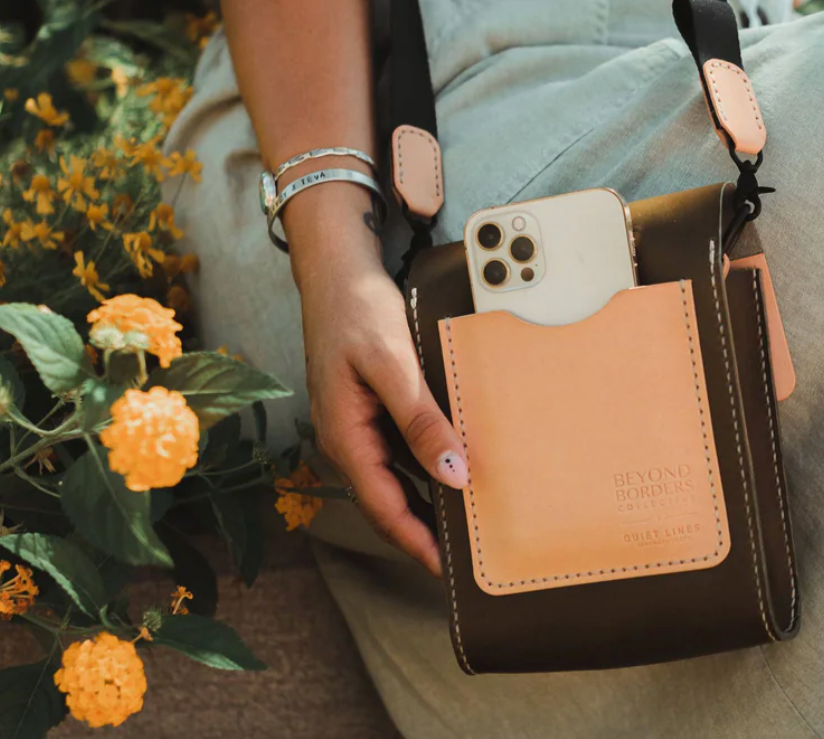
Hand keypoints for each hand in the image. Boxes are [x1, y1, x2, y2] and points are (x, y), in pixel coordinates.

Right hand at [294, 227, 466, 575]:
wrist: (337, 271)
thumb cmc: (358, 312)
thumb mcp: (394, 364)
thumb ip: (421, 421)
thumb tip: (453, 474)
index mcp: (344, 436)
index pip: (383, 507)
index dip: (415, 541)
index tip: (448, 569)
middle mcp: (346, 438)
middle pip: (388, 498)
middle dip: (424, 527)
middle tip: (468, 550)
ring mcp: (355, 423)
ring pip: (395, 474)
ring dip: (427, 496)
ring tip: (469, 514)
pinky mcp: (368, 406)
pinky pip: (398, 447)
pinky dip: (425, 462)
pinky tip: (453, 461)